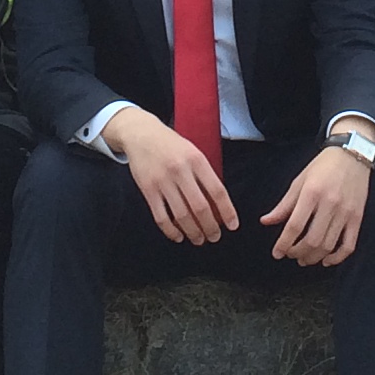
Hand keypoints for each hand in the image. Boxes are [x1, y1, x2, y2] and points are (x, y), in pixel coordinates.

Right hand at [119, 112, 238, 244]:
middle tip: (215, 237)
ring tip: (199, 239)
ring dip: (193, 232)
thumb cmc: (171, 145)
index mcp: (196, 159)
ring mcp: (162, 181)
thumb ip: (204, 174)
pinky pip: (161, 217)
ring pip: (182, 215)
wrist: (141, 134)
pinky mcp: (147, 189)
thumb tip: (218, 204)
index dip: (227, 211)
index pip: (217, 191)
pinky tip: (178, 236)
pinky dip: (171, 231)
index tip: (233, 225)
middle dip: (210, 227)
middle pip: (200, 207)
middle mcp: (180, 170)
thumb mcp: (193, 151)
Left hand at [263, 138, 370, 265]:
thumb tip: (266, 221)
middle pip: (312, 240)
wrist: (352, 155)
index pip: (295, 226)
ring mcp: (345, 212)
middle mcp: (330, 204)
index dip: (284, 243)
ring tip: (304, 259)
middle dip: (298, 253)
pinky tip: (326, 260)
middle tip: (290, 255)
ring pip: (328, 245)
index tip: (277, 253)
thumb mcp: (299, 182)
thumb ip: (283, 205)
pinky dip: (337, 258)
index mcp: (311, 193)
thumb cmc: (323, 167)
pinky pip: (348, 245)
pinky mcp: (358, 218)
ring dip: (314, 257)